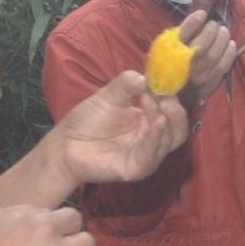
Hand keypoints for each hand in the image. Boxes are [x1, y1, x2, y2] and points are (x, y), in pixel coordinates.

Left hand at [54, 71, 188, 185]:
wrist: (65, 145)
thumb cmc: (88, 121)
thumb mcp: (108, 96)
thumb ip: (126, 85)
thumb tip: (145, 77)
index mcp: (149, 121)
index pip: (171, 110)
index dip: (171, 95)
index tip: (165, 80)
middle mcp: (153, 139)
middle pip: (178, 127)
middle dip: (175, 109)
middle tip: (163, 95)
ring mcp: (147, 154)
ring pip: (171, 140)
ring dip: (165, 119)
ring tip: (150, 101)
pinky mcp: (137, 168)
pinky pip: (153, 153)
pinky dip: (157, 137)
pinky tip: (157, 121)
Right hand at [176, 6, 242, 96]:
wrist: (171, 96)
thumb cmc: (170, 65)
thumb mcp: (167, 49)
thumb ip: (181, 34)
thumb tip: (200, 16)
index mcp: (168, 56)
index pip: (180, 37)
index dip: (192, 23)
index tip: (202, 13)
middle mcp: (182, 67)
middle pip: (199, 47)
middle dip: (210, 31)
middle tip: (214, 24)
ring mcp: (196, 77)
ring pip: (212, 56)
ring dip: (221, 40)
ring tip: (224, 31)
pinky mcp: (208, 84)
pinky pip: (222, 68)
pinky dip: (229, 54)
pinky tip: (232, 44)